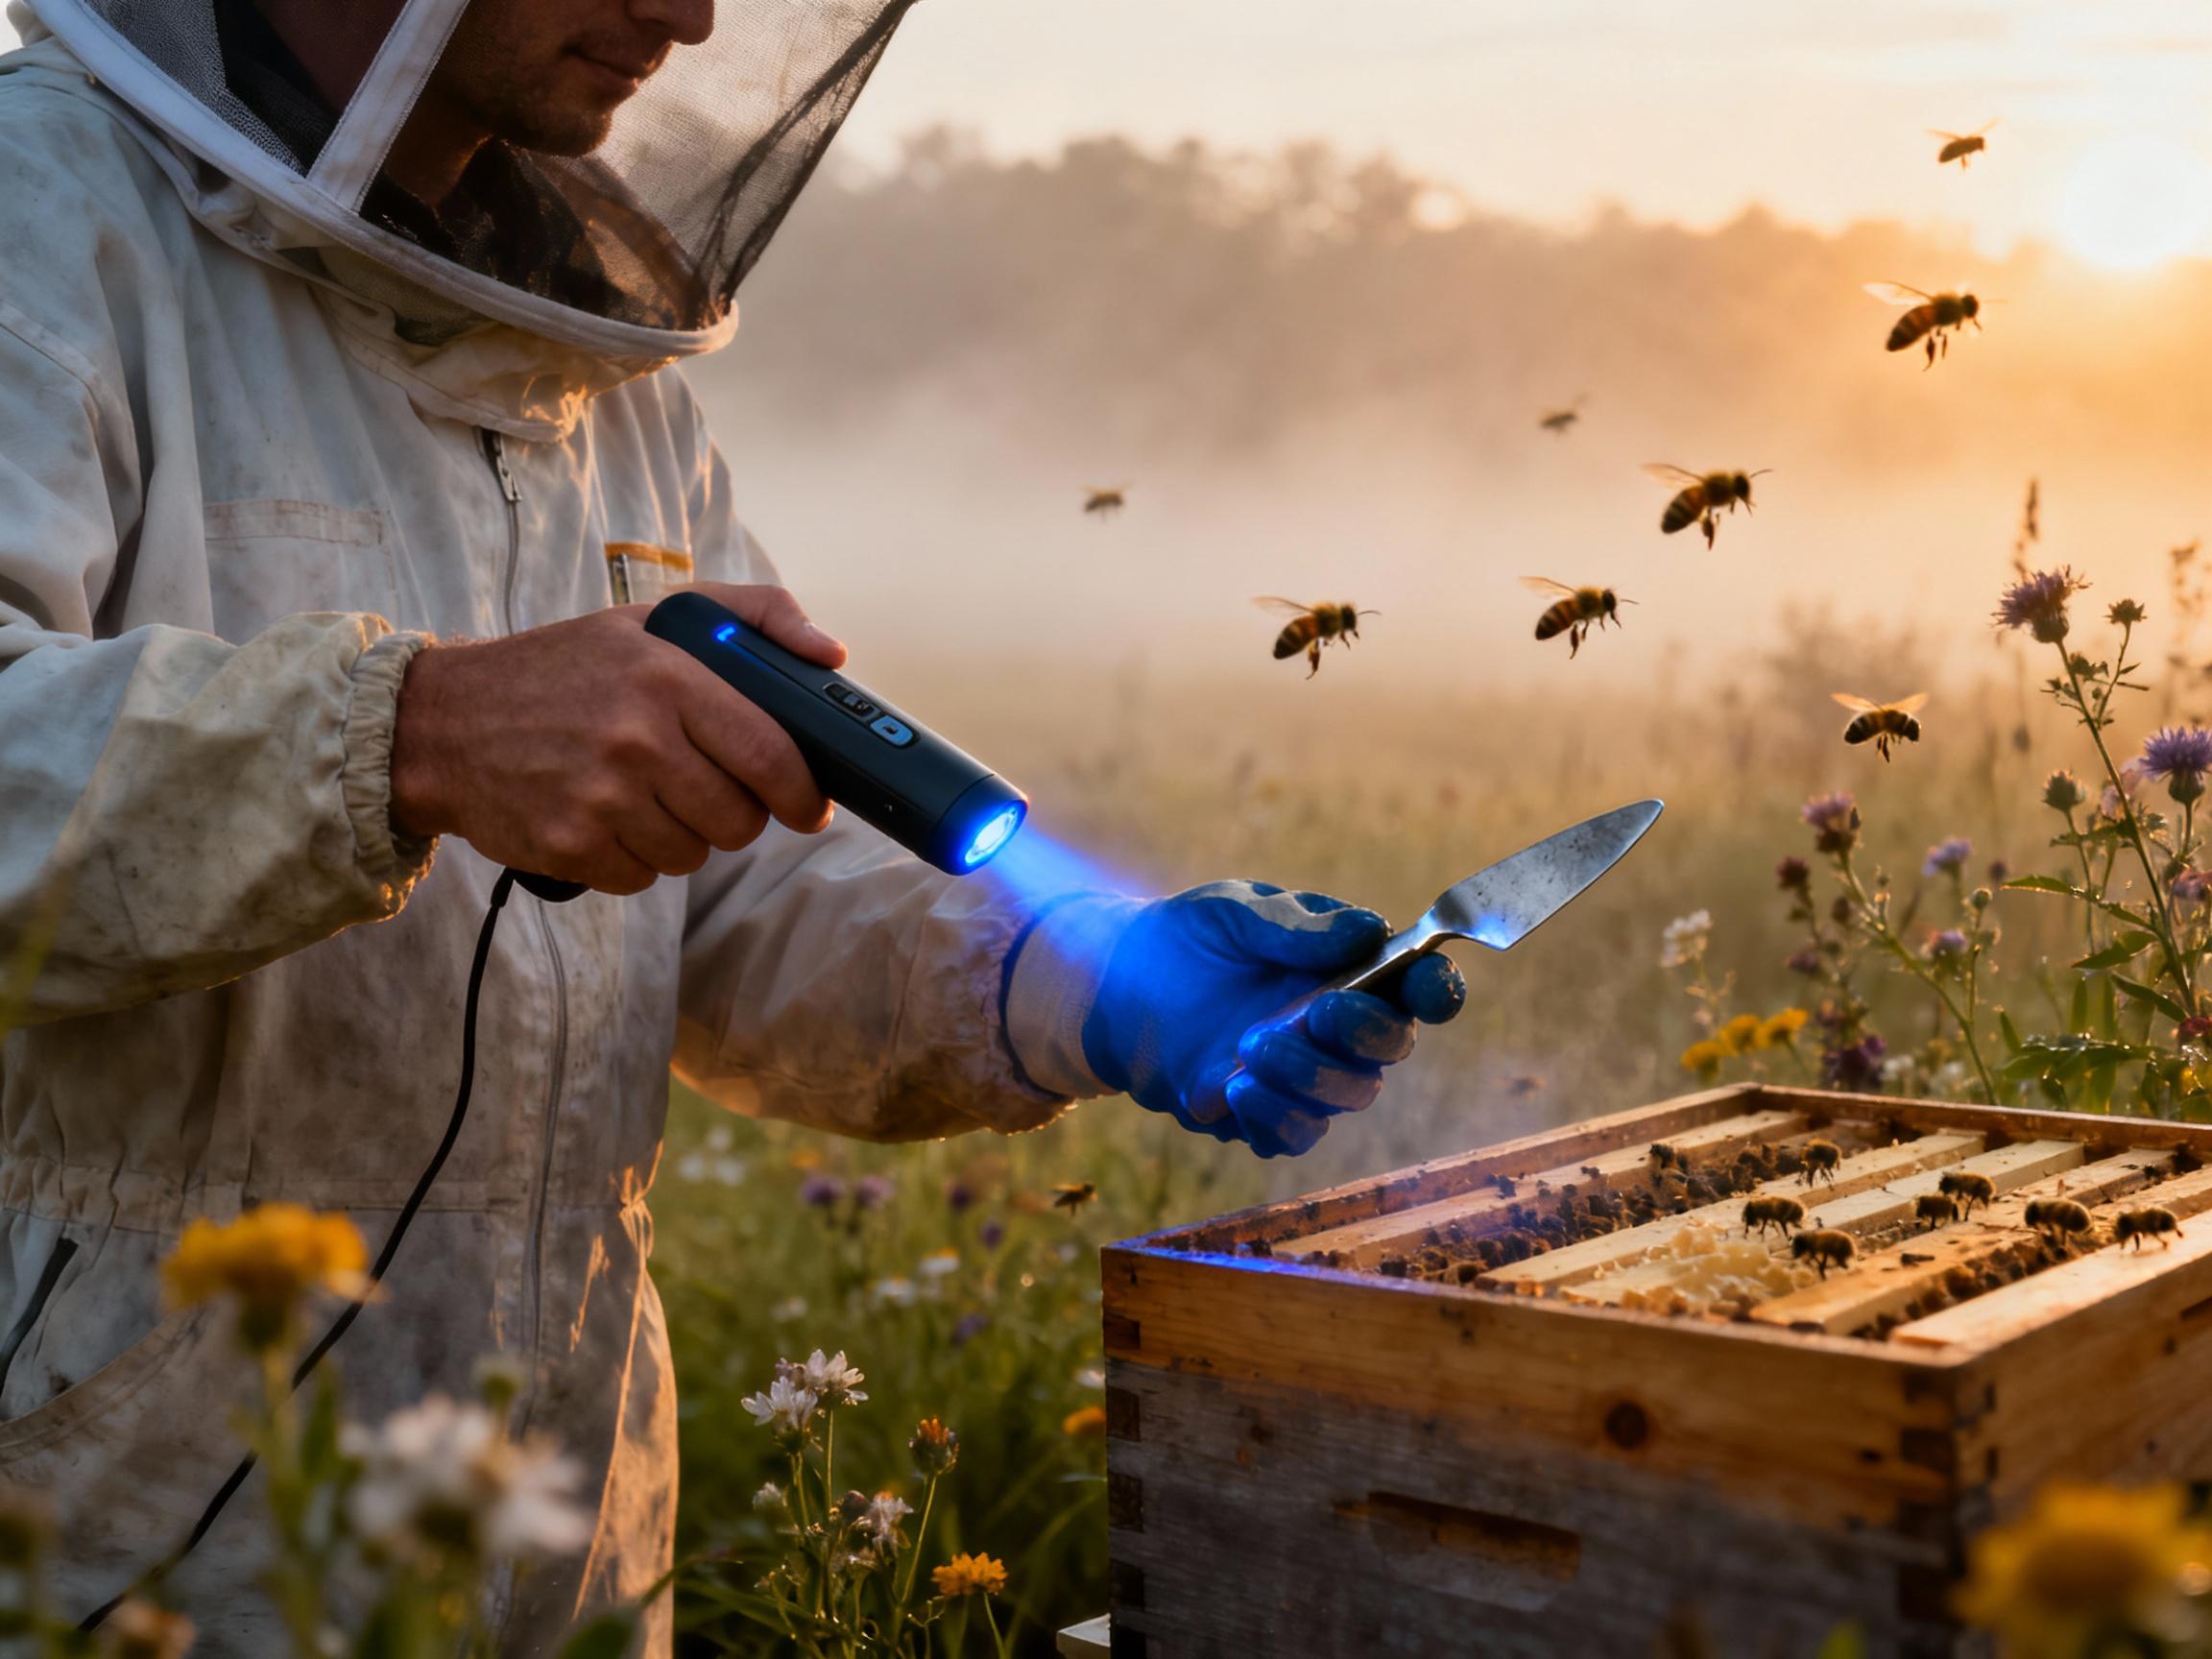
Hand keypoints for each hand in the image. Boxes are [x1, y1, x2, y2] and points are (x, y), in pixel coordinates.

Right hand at [390, 584, 843, 894]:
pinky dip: (635, 859)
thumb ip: (752, 615)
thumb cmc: (560, 669)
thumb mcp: (649, 619)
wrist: (440, 723)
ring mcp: (600, 798)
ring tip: (644, 796)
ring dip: (683, 836)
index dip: (803, 792)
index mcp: (666, 678)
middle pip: (739, 820)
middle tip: (708, 792)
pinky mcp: (570, 846)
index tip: (809, 806)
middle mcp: (636, 739)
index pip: (769, 754)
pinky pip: (642, 879)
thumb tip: (831, 654)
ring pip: (694, 854)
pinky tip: (606, 818)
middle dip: (736, 815)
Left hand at [1080, 882, 1465, 1156]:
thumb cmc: (1193, 938)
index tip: (1428, 987)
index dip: (1437, 989)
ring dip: (1310, 1074)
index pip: (1419, 983)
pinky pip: (1295, 1135)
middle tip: (1321, 1011)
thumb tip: (1367, 933)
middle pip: (1393, 1046)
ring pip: (1348, 1096)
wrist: (1118, 987)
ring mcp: (1308, 1076)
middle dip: (1367, 1032)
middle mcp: (1342, 1027)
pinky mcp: (1265, 1116)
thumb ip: (1294, 925)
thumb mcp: (1234, 912)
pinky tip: (1230, 1088)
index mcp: (1353, 967)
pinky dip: (1272, 1117)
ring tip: (1251, 1046)